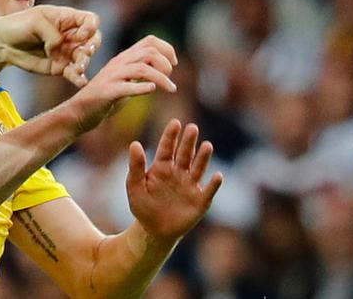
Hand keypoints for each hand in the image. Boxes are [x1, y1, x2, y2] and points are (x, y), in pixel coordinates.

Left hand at [0, 5, 101, 81]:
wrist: (2, 44)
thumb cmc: (18, 25)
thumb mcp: (34, 21)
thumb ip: (51, 34)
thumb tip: (59, 49)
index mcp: (66, 18)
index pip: (90, 20)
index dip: (91, 27)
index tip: (83, 34)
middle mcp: (70, 35)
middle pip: (93, 40)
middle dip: (92, 46)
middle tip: (84, 53)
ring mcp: (66, 51)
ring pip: (84, 58)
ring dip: (84, 62)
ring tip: (78, 67)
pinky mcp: (60, 67)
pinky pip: (74, 73)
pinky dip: (78, 77)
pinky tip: (81, 81)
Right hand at [66, 35, 177, 132]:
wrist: (80, 112)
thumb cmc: (105, 98)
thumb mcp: (125, 80)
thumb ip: (140, 73)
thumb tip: (162, 69)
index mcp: (124, 58)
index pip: (149, 41)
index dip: (166, 49)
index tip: (174, 63)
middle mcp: (118, 63)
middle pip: (148, 52)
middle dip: (165, 64)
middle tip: (170, 79)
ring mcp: (111, 77)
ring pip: (141, 68)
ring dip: (161, 78)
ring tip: (171, 89)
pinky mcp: (107, 92)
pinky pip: (126, 87)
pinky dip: (142, 87)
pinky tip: (151, 90)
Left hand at [127, 119, 223, 242]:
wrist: (154, 231)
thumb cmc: (142, 206)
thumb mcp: (135, 186)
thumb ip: (136, 166)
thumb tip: (134, 144)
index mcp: (162, 167)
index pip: (167, 147)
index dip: (171, 135)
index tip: (175, 122)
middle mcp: (178, 173)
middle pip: (184, 154)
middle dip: (188, 141)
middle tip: (192, 128)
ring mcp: (190, 186)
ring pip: (198, 168)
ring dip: (203, 158)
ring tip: (207, 145)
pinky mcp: (200, 201)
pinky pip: (208, 191)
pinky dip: (213, 184)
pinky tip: (218, 176)